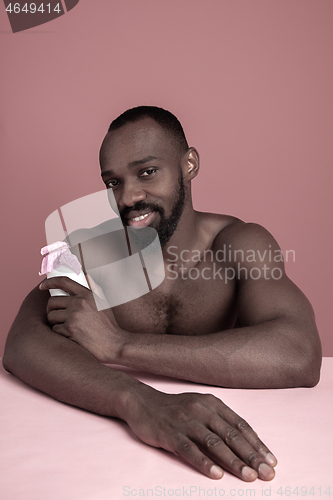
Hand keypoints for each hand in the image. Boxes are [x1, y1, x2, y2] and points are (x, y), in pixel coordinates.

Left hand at [40, 276, 125, 362]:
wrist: (114, 343)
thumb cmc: (109, 324)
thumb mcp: (104, 302)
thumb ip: (94, 288)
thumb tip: (86, 276)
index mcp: (87, 294)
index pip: (63, 282)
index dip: (50, 282)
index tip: (43, 286)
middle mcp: (80, 303)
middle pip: (52, 301)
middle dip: (52, 309)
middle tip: (57, 315)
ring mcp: (74, 316)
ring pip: (51, 316)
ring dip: (55, 322)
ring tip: (66, 326)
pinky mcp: (70, 330)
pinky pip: (55, 329)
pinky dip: (59, 333)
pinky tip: (69, 335)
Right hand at [126, 388, 276, 480]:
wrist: (141, 402)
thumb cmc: (175, 409)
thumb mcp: (200, 407)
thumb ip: (220, 421)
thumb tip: (246, 442)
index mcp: (212, 403)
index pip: (240, 424)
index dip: (257, 443)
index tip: (271, 460)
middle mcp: (201, 410)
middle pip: (231, 434)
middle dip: (251, 456)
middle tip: (267, 473)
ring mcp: (185, 421)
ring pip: (214, 443)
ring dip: (233, 461)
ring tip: (248, 477)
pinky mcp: (169, 433)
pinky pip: (189, 449)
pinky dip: (204, 462)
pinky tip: (216, 475)